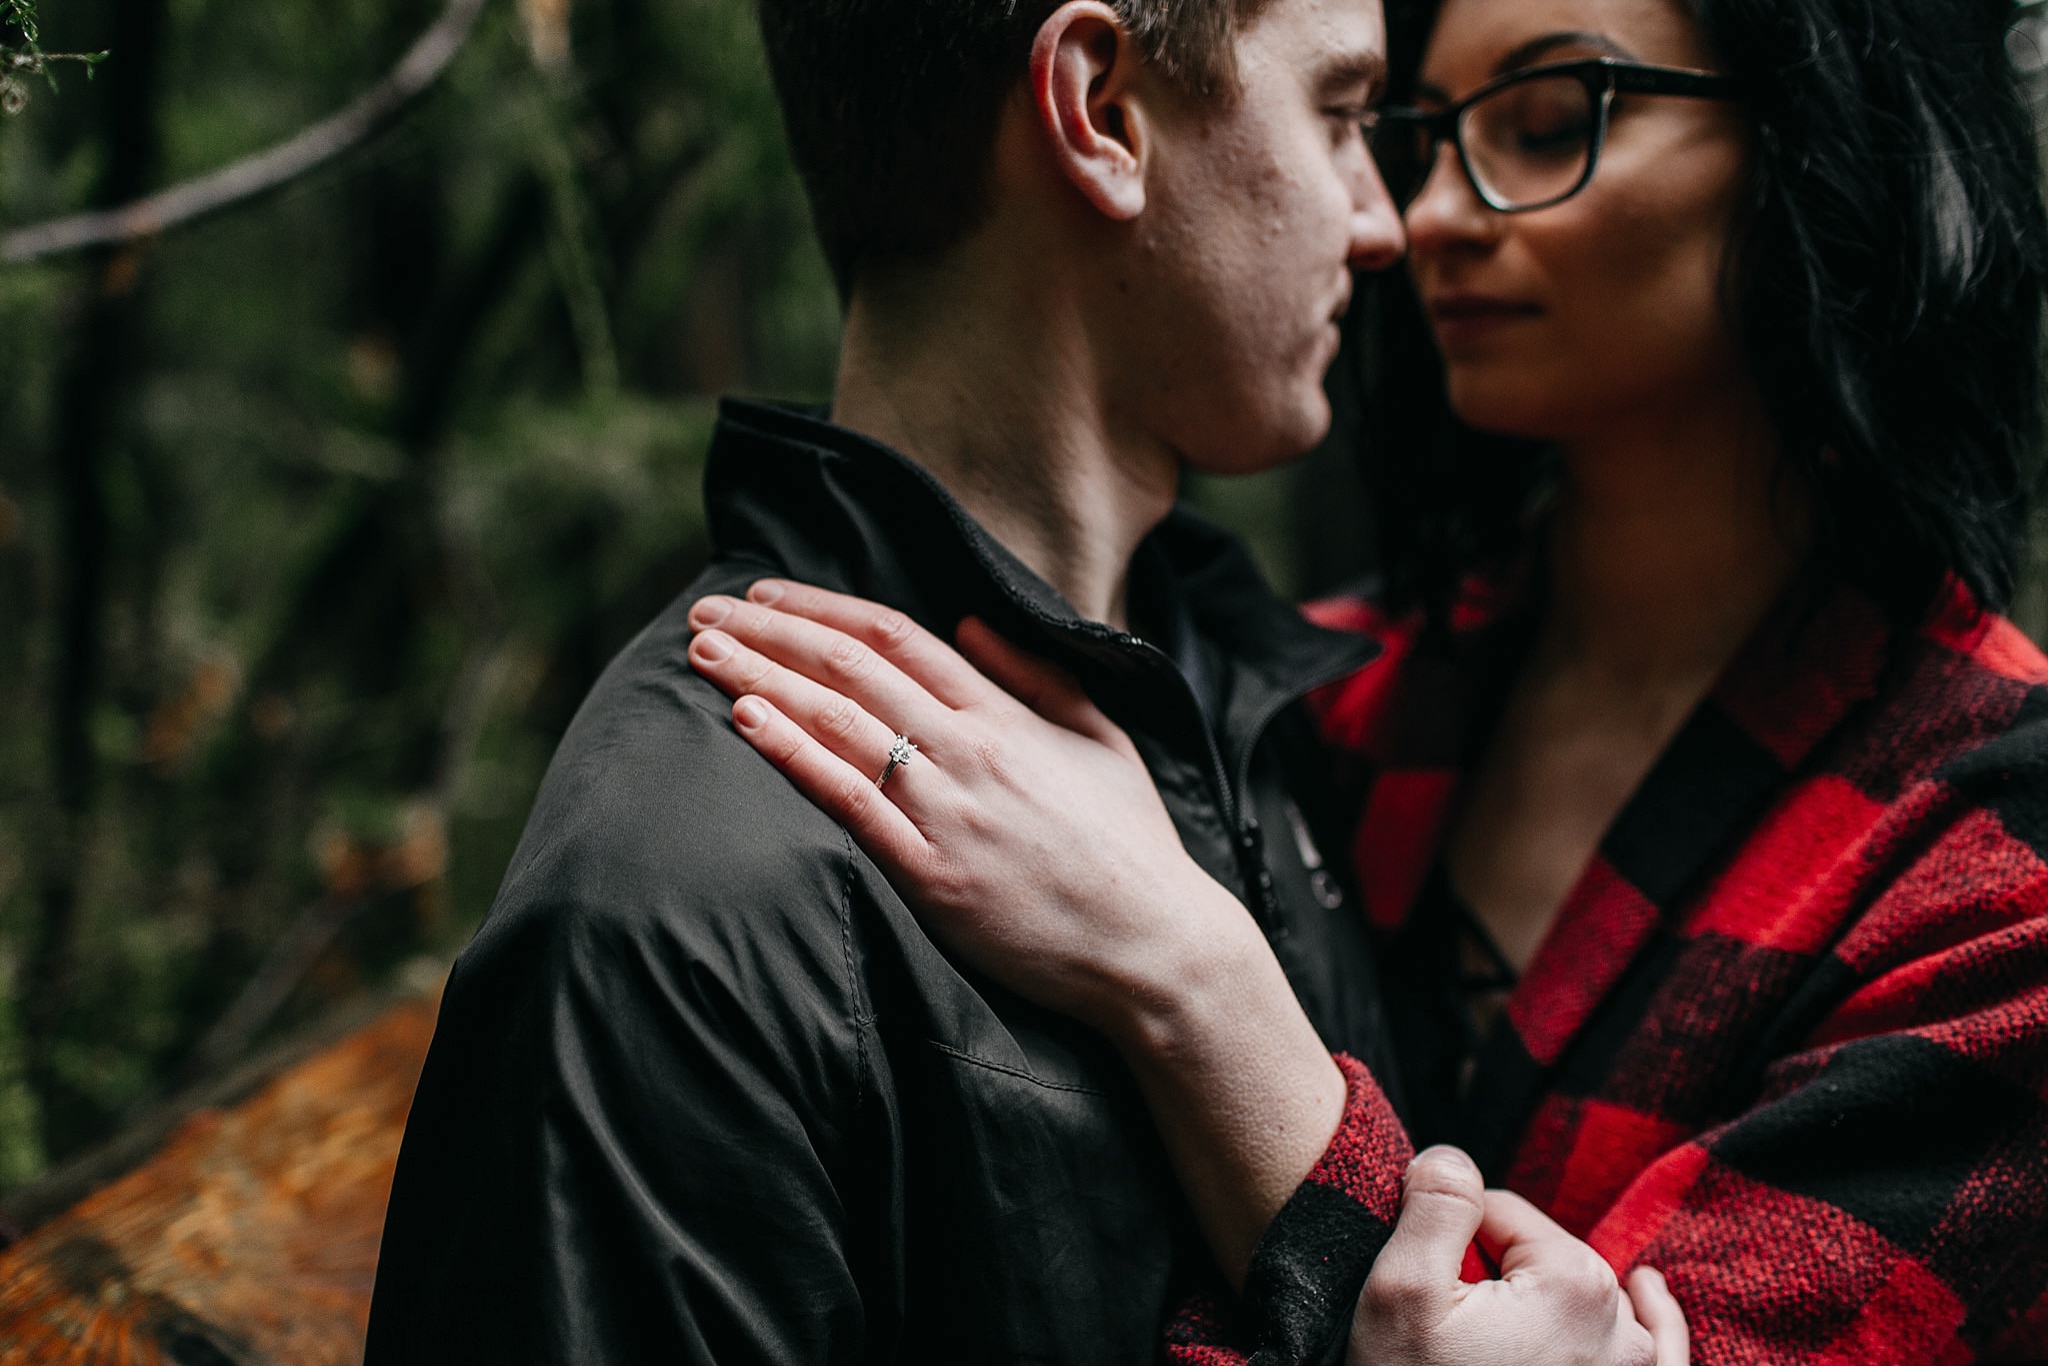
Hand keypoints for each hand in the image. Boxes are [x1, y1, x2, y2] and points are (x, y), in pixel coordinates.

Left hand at [684, 580, 1262, 1035]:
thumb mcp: (1103, 738)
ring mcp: (949, 811)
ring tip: (702, 655)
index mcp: (1005, 714)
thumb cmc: (1132, 847)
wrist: (1157, 946)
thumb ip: (1038, 675)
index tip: (764, 595)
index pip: (895, 636)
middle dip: (768, 633)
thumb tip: (970, 625)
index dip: (821, 608)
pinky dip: (795, 757)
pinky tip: (747, 722)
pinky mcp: (933, 876)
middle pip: (851, 668)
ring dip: (761, 680)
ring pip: (839, 724)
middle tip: (704, 613)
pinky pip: (850, 804)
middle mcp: (970, 749)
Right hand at [1350, 1147, 1688, 1365]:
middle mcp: (1623, 1324)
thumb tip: (1451, 1156)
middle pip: (1541, 1257)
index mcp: (1572, 1280)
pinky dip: (1654, 1317)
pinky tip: (1648, 1290)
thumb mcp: (1402, 1294)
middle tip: (1453, 1337)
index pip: (1498, 1213)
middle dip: (1496, 1277)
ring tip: (1499, 1339)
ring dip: (1547, 1303)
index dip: (1450, 1239)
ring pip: (1587, 1298)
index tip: (1427, 1296)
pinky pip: (1662, 1348)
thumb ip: (1435, 1205)